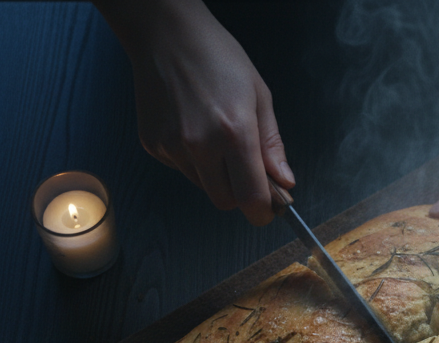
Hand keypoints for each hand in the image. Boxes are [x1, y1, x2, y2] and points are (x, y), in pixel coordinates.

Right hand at [95, 0, 292, 224]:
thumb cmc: (217, 58)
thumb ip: (272, 145)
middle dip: (240, 193)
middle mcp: (200, 144)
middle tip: (247, 169)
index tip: (269, 209)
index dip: (263, 211)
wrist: (167, 35)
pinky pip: (181, 170)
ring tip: (216, 136)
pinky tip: (193, 128)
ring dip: (216, 176)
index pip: (251, 198)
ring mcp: (172, 146)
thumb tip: (285, 182)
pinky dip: (193, 160)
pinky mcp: (153, 145)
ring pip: (203, 187)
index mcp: (234, 132)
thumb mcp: (259, 96)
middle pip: (225, 201)